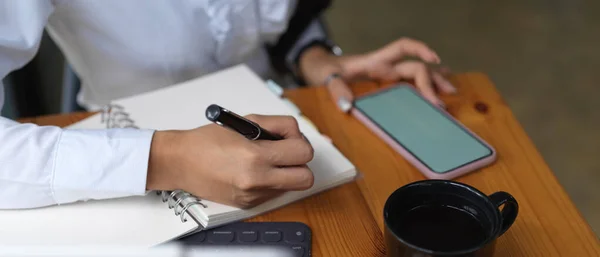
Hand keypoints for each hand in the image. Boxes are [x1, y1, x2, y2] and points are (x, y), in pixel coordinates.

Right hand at [146, 115, 314, 208]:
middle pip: (306, 178)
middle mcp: (256, 180)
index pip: (303, 152)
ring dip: (287, 172)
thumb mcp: (244, 123)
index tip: (288, 137)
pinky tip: (255, 170)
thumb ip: (273, 127)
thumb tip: (294, 133)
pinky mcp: (249, 203)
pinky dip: (272, 180)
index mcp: (255, 157)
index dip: (299, 140)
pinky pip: (275, 192)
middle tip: (286, 151)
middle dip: (300, 162)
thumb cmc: (206, 141)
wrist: (179, 163)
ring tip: (269, 159)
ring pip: (292, 186)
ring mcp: (253, 195)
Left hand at [298, 37, 455, 110]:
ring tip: (451, 93)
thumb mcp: (327, 78)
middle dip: (432, 81)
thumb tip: (346, 105)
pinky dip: (426, 85)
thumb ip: (336, 89)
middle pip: (415, 68)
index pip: (402, 47)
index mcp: (376, 61)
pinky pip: (410, 82)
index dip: (420, 50)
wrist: (321, 68)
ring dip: (434, 81)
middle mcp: (386, 66)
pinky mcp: (386, 83)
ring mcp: (387, 74)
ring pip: (417, 74)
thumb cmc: (326, 70)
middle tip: (442, 102)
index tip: (433, 61)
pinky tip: (438, 90)